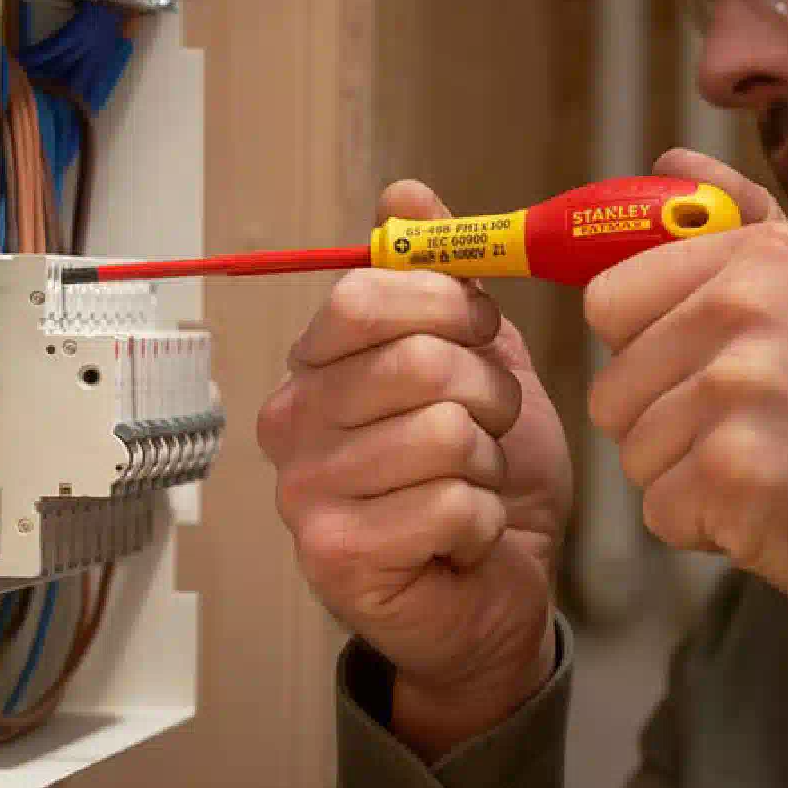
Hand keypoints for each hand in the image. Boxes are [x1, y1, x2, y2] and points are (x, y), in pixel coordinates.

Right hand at [260, 181, 573, 759]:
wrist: (496, 596)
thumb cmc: (483, 479)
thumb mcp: (477, 361)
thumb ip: (441, 280)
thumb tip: (404, 191)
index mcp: (314, 368)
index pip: (367, 295)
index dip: (449, 305)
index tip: (480, 335)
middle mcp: (291, 424)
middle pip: (414, 360)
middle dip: (485, 394)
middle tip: (486, 431)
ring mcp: (304, 493)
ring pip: (443, 434)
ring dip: (488, 466)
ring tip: (472, 489)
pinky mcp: (335, 557)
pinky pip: (450, 503)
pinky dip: (482, 522)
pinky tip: (461, 540)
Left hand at [583, 149, 787, 612]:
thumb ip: (735, 222)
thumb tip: (666, 164)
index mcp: (759, 255)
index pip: (609, 301)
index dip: (646, 349)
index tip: (703, 368)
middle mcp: (746, 305)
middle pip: (611, 386)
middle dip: (663, 425)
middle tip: (752, 429)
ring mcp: (739, 386)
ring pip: (633, 452)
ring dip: (685, 479)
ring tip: (769, 465)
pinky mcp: (734, 469)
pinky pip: (660, 510)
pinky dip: (705, 528)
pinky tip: (770, 509)